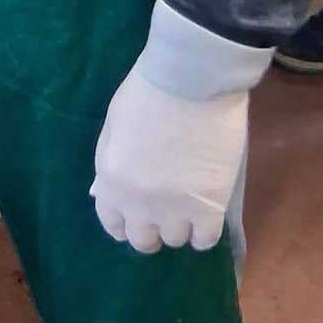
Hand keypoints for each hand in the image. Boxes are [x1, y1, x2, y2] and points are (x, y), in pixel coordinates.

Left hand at [91, 68, 247, 253]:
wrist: (189, 81)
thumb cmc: (146, 92)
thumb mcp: (114, 126)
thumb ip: (113, 161)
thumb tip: (117, 186)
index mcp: (111, 181)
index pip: (112, 223)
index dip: (124, 222)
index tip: (135, 216)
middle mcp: (139, 204)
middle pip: (143, 240)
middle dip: (151, 230)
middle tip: (163, 212)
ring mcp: (176, 209)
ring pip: (176, 240)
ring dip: (180, 225)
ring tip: (188, 204)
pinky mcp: (210, 207)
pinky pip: (206, 240)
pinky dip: (205, 231)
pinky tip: (206, 212)